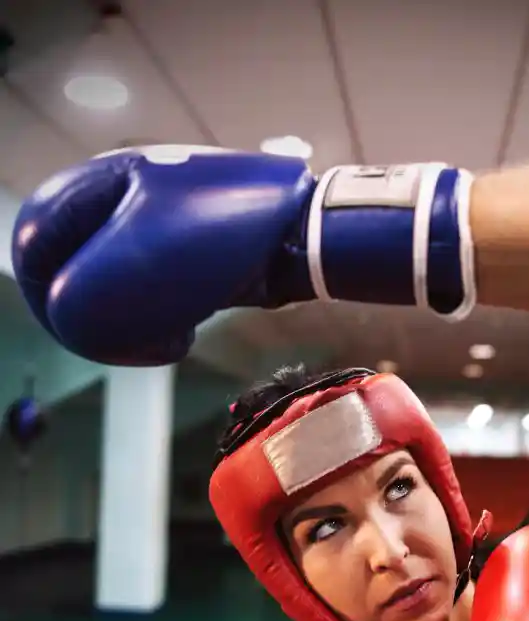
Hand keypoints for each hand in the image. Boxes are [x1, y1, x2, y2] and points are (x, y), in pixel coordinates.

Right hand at [11, 146, 474, 365]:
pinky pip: (148, 294)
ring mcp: (157, 222)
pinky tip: (181, 332)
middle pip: (71, 263)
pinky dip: (156, 319)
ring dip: (127, 322)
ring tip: (164, 339)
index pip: (36, 235)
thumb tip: (69, 319)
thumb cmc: (225, 240)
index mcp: (103, 180)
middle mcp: (125, 194)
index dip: (46, 291)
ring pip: (110, 284)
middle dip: (89, 313)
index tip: (79, 327)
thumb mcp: (135, 268)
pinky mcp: (186, 252)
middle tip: (124, 346)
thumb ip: (81, 299)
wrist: (305, 238)